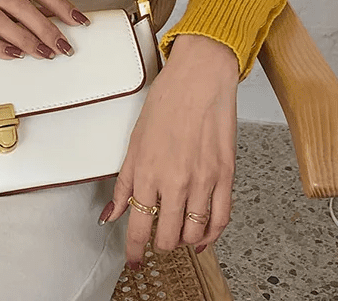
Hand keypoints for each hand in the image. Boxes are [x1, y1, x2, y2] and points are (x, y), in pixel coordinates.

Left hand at [100, 34, 238, 267]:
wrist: (200, 77)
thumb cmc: (167, 101)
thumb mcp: (135, 140)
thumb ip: (124, 183)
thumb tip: (112, 214)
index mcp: (147, 171)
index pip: (139, 227)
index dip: (135, 250)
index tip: (135, 259)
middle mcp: (175, 181)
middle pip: (168, 236)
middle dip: (161, 244)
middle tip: (158, 240)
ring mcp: (203, 180)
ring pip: (195, 232)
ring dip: (185, 241)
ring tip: (180, 235)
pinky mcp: (226, 174)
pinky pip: (221, 218)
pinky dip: (212, 234)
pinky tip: (204, 235)